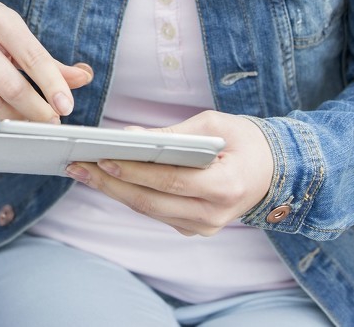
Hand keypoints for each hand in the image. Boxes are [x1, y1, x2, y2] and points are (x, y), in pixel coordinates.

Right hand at [0, 0, 93, 128]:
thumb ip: (46, 59)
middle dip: (36, 110)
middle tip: (50, 120)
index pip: (32, 56)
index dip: (52, 85)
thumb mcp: (13, 28)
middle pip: (10, 86)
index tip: (66, 106)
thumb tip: (82, 78)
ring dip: (11, 118)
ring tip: (21, 116)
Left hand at [65, 111, 274, 235]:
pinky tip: (105, 179)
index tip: (102, 156)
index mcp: (225, 187)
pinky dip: (129, 195)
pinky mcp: (194, 228)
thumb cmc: (245, 141)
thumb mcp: (214, 125)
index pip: (170, 180)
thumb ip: (173, 133)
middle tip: (77, 165)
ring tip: (82, 170)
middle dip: (110, 182)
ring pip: (148, 210)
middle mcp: (214, 215)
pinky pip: (155, 212)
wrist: (276, 172)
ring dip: (112, 190)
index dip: (134, 170)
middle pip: (151, 202)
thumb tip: (129, 136)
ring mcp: (204, 227)